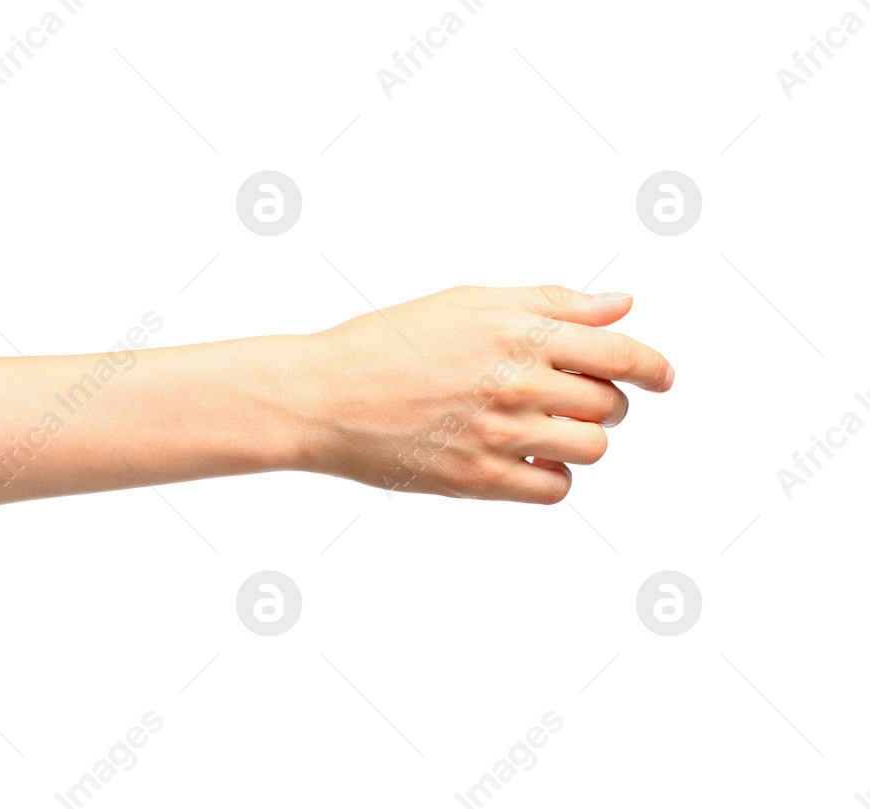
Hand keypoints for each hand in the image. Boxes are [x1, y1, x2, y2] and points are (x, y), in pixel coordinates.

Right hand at [283, 285, 673, 502]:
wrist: (321, 395)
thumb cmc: (386, 343)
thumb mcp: (469, 302)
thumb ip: (549, 303)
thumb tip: (619, 306)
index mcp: (517, 331)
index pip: (619, 352)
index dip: (652, 367)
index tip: (660, 377)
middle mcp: (515, 381)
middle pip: (609, 404)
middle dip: (605, 403)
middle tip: (573, 399)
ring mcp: (499, 433)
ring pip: (591, 448)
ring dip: (581, 440)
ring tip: (546, 429)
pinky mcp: (478, 478)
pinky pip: (554, 486)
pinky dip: (553, 475)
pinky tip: (528, 459)